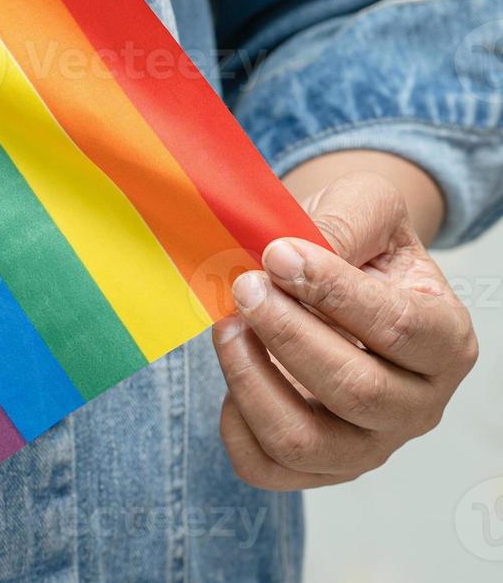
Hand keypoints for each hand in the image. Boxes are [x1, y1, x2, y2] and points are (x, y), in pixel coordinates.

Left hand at [213, 170, 477, 488]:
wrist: (329, 275)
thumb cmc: (355, 242)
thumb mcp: (365, 206)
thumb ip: (343, 222)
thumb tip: (288, 258)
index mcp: (446, 339)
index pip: (398, 327)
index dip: (332, 292)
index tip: (276, 255)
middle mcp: (419, 404)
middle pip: (355, 390)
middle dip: (286, 334)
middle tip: (243, 287)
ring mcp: (370, 445)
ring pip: (306, 441)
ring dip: (252, 379)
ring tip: (227, 326)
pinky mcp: (318, 467)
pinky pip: (267, 467)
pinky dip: (235, 424)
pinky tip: (232, 371)